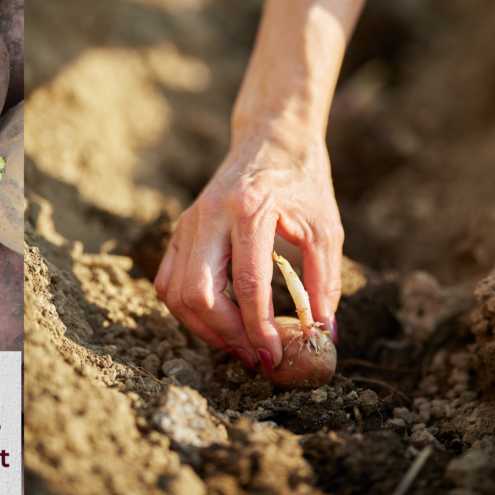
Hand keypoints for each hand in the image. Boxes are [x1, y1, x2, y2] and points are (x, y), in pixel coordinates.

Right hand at [154, 121, 342, 370]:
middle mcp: (209, 215)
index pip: (246, 283)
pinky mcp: (180, 230)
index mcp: (248, 209)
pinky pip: (168, 280)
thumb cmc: (302, 181)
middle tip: (255, 356)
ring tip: (237, 344)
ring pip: (174, 291)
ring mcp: (188, 222)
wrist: (270, 139)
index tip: (275, 356)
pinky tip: (218, 321)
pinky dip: (187, 309)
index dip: (259, 328)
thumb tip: (322, 332)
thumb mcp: (325, 228)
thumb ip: (324, 282)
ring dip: (203, 327)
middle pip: (198, 292)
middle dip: (226, 334)